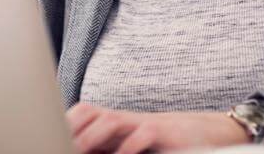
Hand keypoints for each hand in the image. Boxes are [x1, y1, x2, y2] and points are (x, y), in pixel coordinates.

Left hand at [65, 101, 249, 153]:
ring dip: (91, 136)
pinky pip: (142, 133)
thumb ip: (110, 146)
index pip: (82, 114)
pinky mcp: (164, 131)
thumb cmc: (170, 141)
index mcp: (116, 122)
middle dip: (71, 129)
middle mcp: (127, 119)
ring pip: (110, 121)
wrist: (213, 131)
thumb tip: (81, 147)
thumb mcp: (135, 143)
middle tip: (60, 143)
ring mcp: (144, 122)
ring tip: (77, 149)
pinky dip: (128, 146)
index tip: (50, 136)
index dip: (65, 122)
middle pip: (89, 114)